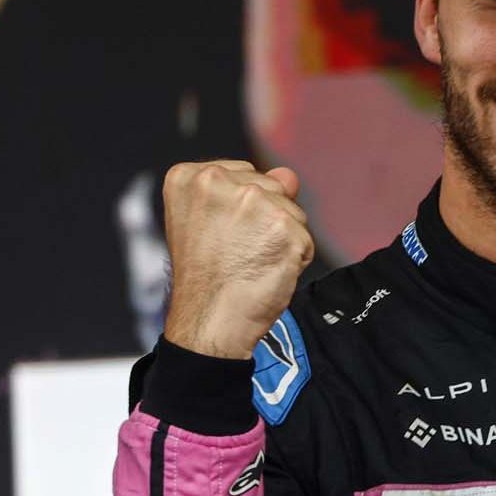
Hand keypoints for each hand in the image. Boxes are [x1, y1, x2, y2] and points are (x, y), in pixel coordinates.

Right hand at [162, 161, 313, 359]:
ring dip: (282, 239)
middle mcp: (218, 181)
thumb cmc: (205, 279)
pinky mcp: (283, 226)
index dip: (241, 210)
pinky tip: (267, 272)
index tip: (222, 236)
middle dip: (265, 219)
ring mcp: (253, 202)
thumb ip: (246, 190)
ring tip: (251, 262)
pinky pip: (305, 238)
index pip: (244, 175)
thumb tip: (288, 175)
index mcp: (189, 177)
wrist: (209, 321)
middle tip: (236, 252)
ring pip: (291, 211)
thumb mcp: (208, 222)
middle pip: (271, 188)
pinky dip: (295, 259)